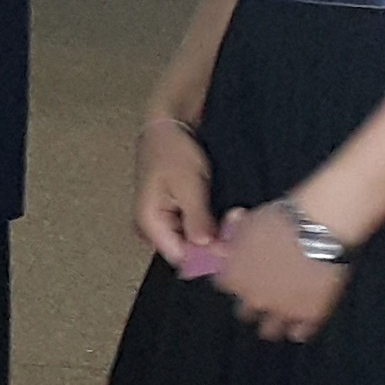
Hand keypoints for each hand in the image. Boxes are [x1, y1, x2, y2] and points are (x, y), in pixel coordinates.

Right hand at [134, 115, 217, 273]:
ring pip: (190, 241)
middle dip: (212, 244)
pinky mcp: (172, 215)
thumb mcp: (189, 185)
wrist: (167, 128)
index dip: (207, 255)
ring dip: (213, 235)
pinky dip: (209, 226)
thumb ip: (196, 219)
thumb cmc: (172, 152)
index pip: (179, 256)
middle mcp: (151, 226)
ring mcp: (162, 221)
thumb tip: (205, 247)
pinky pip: (191, 230)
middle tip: (235, 227)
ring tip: (232, 219)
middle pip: (185, 251)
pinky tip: (224, 217)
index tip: (231, 244)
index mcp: (149, 221)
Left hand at [211, 201, 346, 340]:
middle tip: (261, 296)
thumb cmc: (282, 219)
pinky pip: (300, 332)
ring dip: (271, 324)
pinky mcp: (310, 315)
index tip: (241, 275)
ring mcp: (282, 309)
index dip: (234, 279)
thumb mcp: (247, 223)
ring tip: (277, 320)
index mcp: (234, 277)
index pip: (224, 285)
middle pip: (244, 312)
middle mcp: (254, 298)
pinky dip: (299, 329)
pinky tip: (299, 328)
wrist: (319, 229)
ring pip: (269, 330)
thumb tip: (222, 245)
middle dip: (251, 303)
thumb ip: (232, 240)